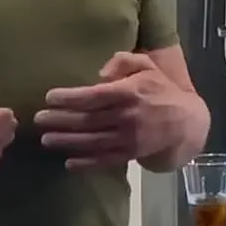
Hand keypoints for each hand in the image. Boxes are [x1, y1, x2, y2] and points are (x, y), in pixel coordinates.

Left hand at [34, 51, 191, 168]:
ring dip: (67, 141)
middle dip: (60, 120)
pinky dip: (87, 164)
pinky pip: (105, 161)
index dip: (70, 98)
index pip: (94, 96)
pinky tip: (68, 164)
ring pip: (92, 142)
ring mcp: (129, 138)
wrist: (187, 122)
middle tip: (38, 120)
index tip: (50, 97)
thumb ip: (124, 61)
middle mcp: (127, 116)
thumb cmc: (161, 89)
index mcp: (129, 92)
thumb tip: (100, 72)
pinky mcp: (130, 155)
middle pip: (88, 120)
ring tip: (46, 140)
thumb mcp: (147, 66)